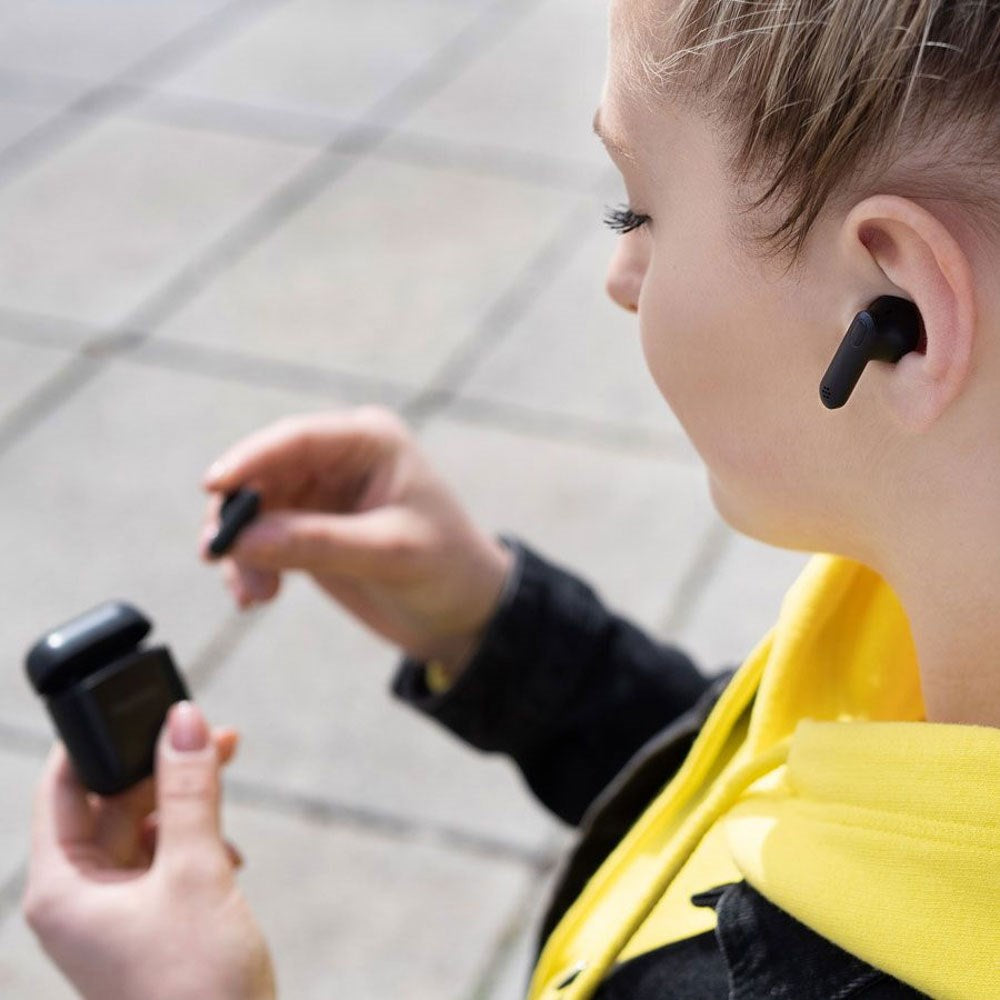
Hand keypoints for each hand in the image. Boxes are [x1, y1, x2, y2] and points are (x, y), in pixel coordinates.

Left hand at [24, 702, 275, 999]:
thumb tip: (183, 720)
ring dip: (187, 800)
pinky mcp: (152, 919)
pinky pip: (167, 856)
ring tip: (226, 771)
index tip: (137, 703)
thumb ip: (189, 791)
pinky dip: (198, 838)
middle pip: (113, 802)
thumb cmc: (193, 986)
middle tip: (211, 733)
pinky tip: (228, 846)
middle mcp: (82, 895)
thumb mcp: (194, 872)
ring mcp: (118, 909)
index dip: (96, 742)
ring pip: (146, 826)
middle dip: (162, 765)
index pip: (62, 788)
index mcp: (63, 886)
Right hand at [200, 406, 513, 678]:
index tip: (211, 486)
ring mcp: (321, 494)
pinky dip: (249, 565)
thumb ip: (316, 543)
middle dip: (238, 516)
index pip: (297, 439)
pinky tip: (255, 597)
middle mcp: (340, 459)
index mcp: (370, 442)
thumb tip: (240, 540)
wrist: (465, 614)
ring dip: (241, 550)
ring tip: (253, 595)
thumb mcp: (388, 554)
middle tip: (217, 558)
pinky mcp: (309, 529)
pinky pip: (259, 538)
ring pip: (253, 509)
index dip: (250, 459)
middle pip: (263, 472)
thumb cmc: (446, 570)